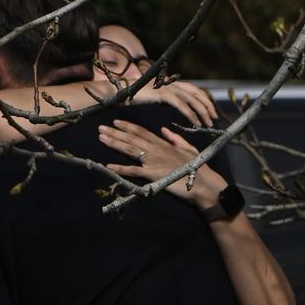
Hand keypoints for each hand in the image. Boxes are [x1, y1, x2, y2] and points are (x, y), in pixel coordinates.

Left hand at [98, 120, 225, 207]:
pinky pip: (134, 171)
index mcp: (162, 143)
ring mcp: (153, 161)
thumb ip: (174, 138)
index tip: (116, 122)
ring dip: (114, 143)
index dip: (128, 126)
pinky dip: (120, 169)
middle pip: (132, 138)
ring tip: (101, 138)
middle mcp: (156, 149)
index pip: (142, 132)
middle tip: (100, 128)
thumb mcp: (187, 147)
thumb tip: (163, 130)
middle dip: (115, 132)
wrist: (204, 183)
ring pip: (130, 150)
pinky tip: (108, 166)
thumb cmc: (197, 165)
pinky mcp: (153, 175)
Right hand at [130, 80, 217, 127]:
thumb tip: (179, 107)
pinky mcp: (164, 95)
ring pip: (192, 100)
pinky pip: (182, 106)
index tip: (211, 111)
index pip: (195, 90)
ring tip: (208, 123)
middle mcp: (173, 84)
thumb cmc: (137, 96)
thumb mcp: (157, 98)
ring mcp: (169, 88)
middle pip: (197, 94)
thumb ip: (169, 100)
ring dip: (202, 112)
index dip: (205, 100)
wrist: (123, 92)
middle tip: (214, 118)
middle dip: (208, 106)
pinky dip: (191, 115)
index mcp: (173, 83)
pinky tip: (196, 123)